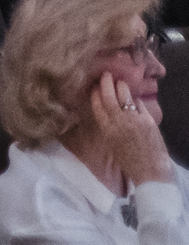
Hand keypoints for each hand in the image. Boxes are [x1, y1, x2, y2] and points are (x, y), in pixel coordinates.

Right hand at [94, 71, 172, 187]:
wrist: (150, 170)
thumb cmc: (130, 161)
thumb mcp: (113, 144)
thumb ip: (110, 127)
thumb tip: (110, 112)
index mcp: (106, 130)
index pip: (97, 106)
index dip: (95, 94)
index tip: (94, 86)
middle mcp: (118, 122)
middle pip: (109, 98)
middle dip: (106, 84)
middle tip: (106, 75)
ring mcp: (134, 119)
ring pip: (124, 97)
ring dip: (121, 87)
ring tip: (120, 81)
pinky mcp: (147, 120)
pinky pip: (138, 104)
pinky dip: (135, 99)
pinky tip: (134, 98)